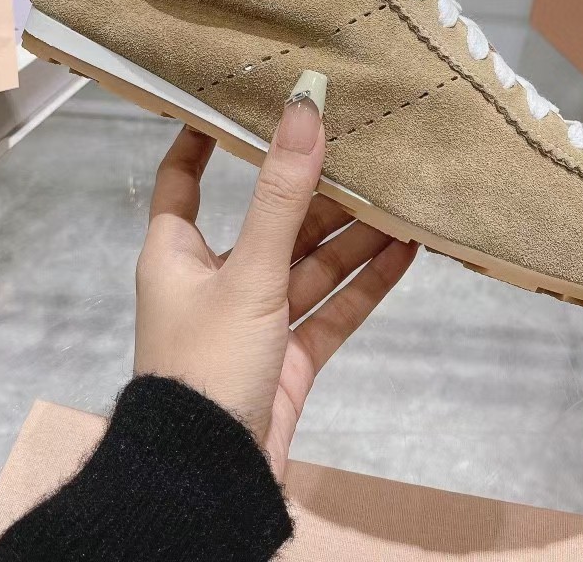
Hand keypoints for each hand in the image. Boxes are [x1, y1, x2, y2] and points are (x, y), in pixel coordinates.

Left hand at [133, 71, 417, 476]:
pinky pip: (330, 309)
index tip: (239, 101)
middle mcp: (214, 280)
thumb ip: (281, 195)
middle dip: (316, 192)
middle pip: (269, 222)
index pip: (185, 179)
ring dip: (352, 236)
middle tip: (362, 150)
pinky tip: (405, 252)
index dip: (207, 140)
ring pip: (308, 265)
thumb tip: (302, 110)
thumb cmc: (205, 366)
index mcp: (177, 253)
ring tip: (400, 197)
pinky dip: (364, 283)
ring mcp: (254, 321)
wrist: (207, 480)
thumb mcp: (248, 272)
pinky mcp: (288, 358)